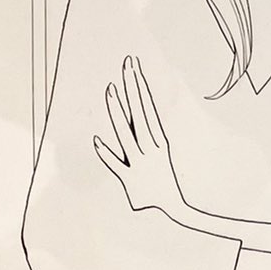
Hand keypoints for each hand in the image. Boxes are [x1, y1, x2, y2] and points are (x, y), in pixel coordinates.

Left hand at [92, 55, 183, 215]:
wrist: (174, 206)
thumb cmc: (161, 177)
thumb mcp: (158, 151)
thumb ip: (145, 133)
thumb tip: (138, 113)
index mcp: (157, 139)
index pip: (146, 106)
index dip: (138, 85)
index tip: (132, 65)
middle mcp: (149, 147)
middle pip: (139, 111)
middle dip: (132, 86)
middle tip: (127, 62)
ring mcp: (140, 162)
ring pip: (127, 131)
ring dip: (118, 111)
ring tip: (110, 88)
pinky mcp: (130, 178)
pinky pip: (116, 164)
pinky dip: (106, 153)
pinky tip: (96, 140)